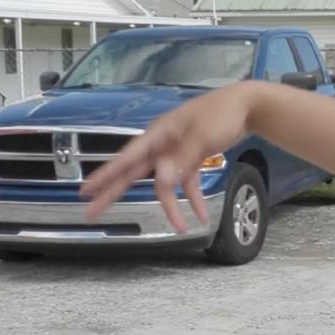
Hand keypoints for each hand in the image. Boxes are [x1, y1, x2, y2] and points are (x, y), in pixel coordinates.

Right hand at [81, 82, 259, 232]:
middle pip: (135, 172)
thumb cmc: (222, 114)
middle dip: (115, 193)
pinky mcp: (192, 157)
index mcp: (159, 134)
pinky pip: (188, 182)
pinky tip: (203, 214)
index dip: (106, 175)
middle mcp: (163, 144)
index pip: (126, 158)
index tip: (86, 190)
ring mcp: (177, 152)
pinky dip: (194, 197)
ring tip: (180, 228)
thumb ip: (181, 161)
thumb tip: (162, 183)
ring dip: (173, 206)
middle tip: (92, 213)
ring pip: (165, 183)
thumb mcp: (201, 137)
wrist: (249, 105)